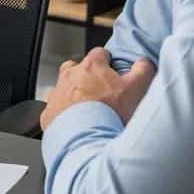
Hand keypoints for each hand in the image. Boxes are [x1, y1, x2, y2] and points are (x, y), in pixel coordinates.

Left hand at [40, 48, 155, 130]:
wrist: (88, 140)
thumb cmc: (111, 113)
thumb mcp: (136, 88)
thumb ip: (142, 70)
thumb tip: (144, 61)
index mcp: (91, 66)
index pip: (100, 53)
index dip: (108, 61)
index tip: (113, 69)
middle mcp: (70, 75)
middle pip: (78, 67)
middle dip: (88, 76)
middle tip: (101, 92)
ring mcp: (57, 93)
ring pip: (65, 87)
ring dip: (74, 93)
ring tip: (87, 108)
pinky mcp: (49, 112)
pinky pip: (56, 108)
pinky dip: (64, 112)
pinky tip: (75, 122)